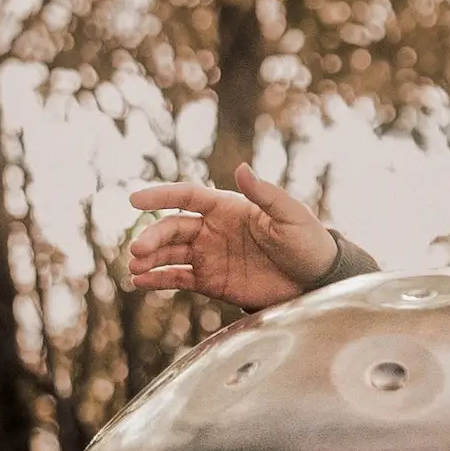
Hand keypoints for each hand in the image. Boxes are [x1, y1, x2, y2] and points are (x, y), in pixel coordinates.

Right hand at [126, 163, 338, 311]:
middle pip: (172, 228)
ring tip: (134, 268)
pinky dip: (158, 280)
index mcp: (228, 207)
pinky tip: (140, 283)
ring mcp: (210, 256)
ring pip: (170, 254)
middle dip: (152, 237)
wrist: (315, 282)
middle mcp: (213, 229)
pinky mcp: (211, 282)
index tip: (135, 200)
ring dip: (149, 259)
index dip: (160, 196)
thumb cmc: (307, 242)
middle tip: (138, 250)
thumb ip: (265, 194)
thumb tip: (241, 168)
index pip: (187, 197)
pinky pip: (178, 279)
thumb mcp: (291, 216)